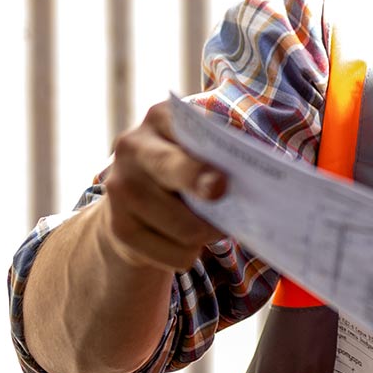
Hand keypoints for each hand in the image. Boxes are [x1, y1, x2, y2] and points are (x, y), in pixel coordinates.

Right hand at [94, 100, 229, 273]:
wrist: (134, 203)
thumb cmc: (186, 169)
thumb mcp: (201, 149)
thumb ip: (224, 153)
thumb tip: (255, 180)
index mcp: (161, 118)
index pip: (186, 130)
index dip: (204, 157)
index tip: (221, 183)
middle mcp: (132, 147)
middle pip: (174, 169)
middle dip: (202, 184)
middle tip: (222, 196)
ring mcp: (119, 188)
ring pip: (184, 226)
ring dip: (208, 232)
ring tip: (211, 226)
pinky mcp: (117, 228)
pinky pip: (174, 254)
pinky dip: (189, 253)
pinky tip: (184, 241)